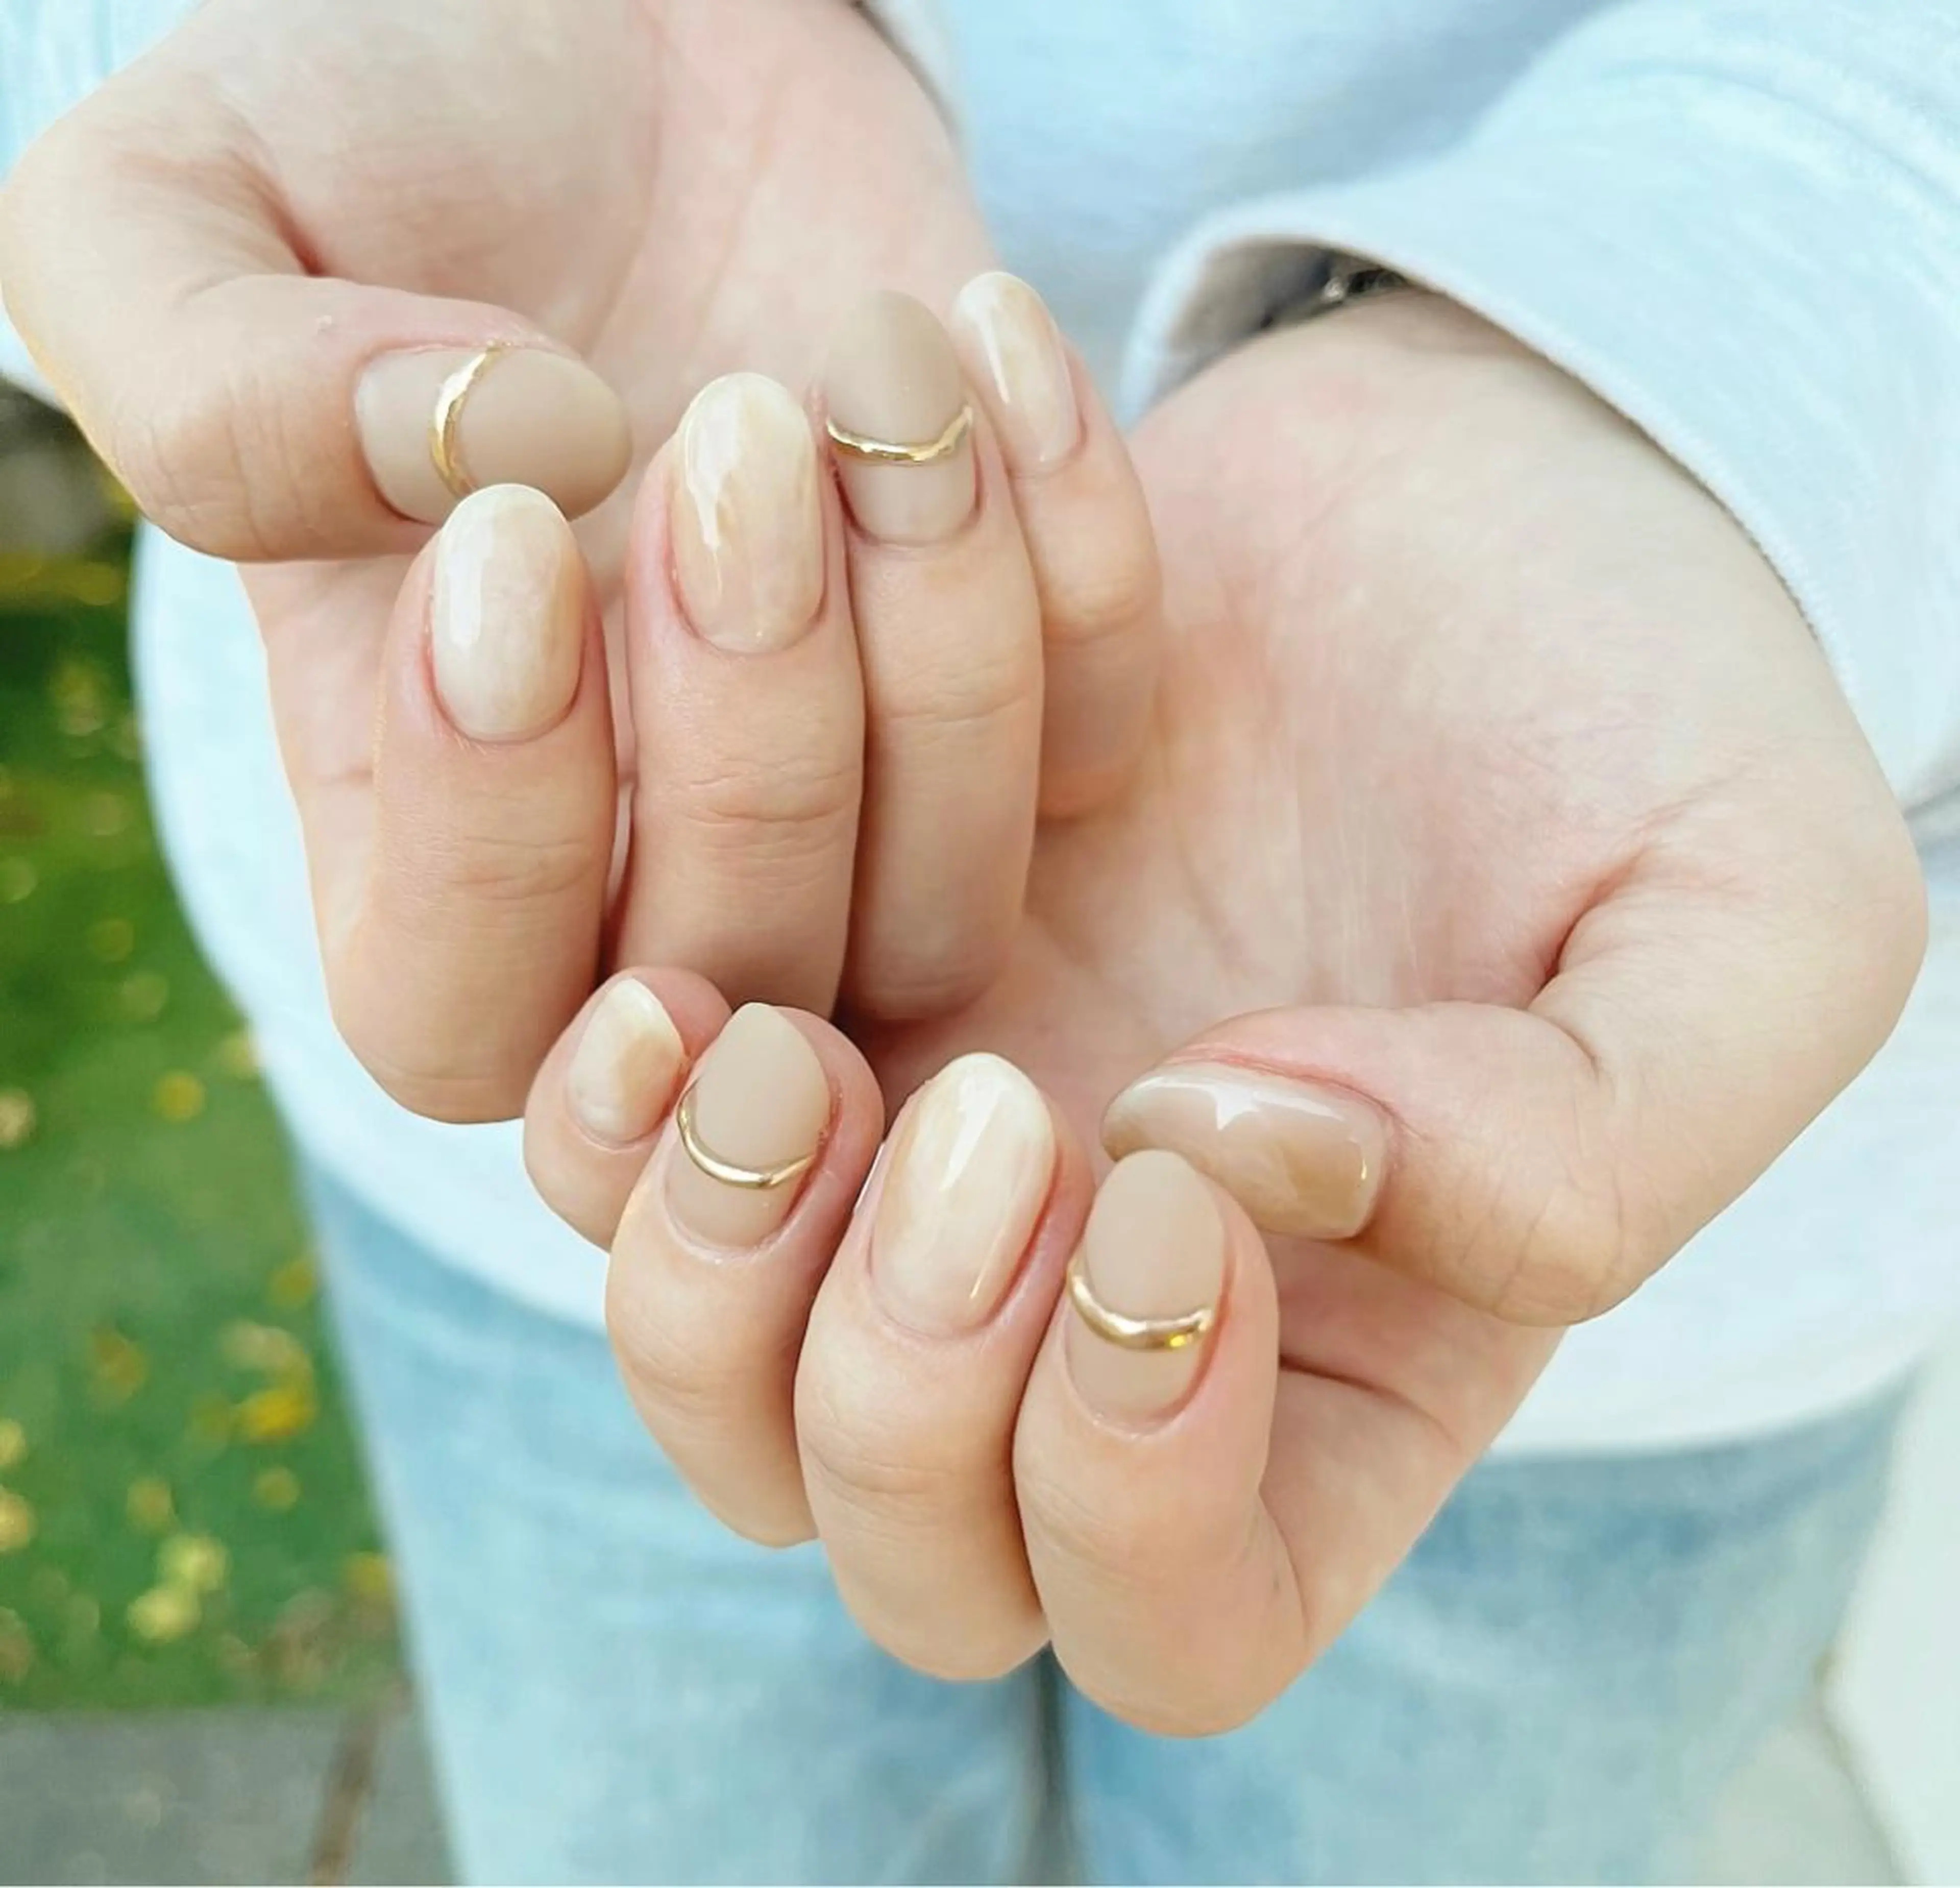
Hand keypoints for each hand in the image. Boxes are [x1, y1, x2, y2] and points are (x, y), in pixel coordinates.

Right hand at [4, 0, 1154, 1112]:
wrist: (618, 40)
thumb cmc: (379, 132)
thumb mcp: (179, 214)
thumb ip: (214, 396)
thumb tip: (494, 480)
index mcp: (405, 809)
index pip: (455, 1008)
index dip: (499, 847)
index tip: (515, 537)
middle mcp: (637, 856)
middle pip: (743, 986)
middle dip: (758, 737)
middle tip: (734, 427)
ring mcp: (846, 801)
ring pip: (947, 919)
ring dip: (942, 653)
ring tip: (878, 364)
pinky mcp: (1011, 700)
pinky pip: (1094, 749)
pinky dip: (1083, 562)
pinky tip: (990, 336)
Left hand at [524, 293, 1923, 1732]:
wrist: (1437, 468)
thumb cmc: (1627, 699)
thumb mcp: (1745, 924)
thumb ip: (1585, 1138)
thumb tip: (1255, 1164)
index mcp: (1326, 1358)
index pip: (1174, 1614)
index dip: (1134, 1487)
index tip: (1177, 1210)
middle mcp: (1082, 1294)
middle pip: (875, 1519)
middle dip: (887, 1373)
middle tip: (988, 1119)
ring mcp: (911, 1143)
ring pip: (690, 1331)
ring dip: (688, 1214)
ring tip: (758, 1032)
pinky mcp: (794, 966)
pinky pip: (605, 1100)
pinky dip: (605, 1065)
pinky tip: (668, 979)